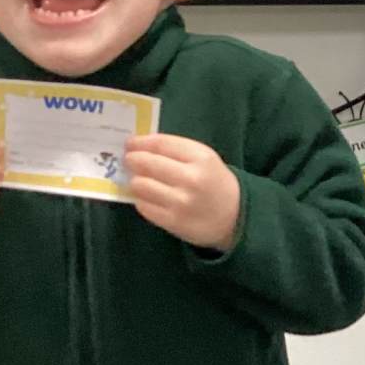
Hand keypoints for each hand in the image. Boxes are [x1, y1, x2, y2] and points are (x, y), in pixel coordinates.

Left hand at [125, 134, 241, 249]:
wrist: (236, 217)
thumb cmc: (215, 182)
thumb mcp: (204, 158)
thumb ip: (176, 150)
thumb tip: (138, 146)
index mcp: (201, 158)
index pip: (160, 144)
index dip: (140, 142)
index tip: (130, 143)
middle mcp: (191, 179)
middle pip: (147, 163)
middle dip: (133, 160)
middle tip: (129, 160)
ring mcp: (181, 202)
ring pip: (141, 185)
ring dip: (136, 181)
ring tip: (141, 181)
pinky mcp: (173, 221)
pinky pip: (144, 206)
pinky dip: (142, 200)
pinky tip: (149, 198)